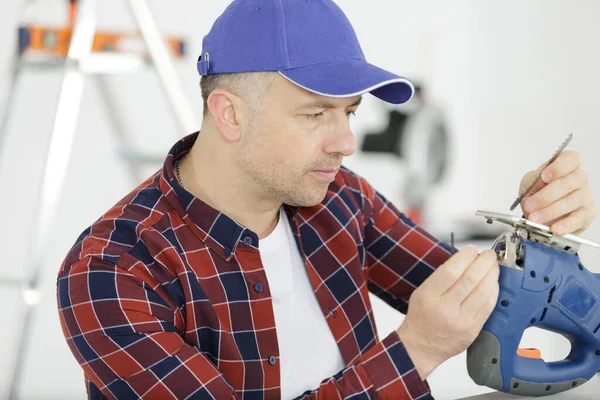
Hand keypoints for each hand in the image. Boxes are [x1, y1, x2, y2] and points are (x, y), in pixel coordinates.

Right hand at [396, 246, 498, 379]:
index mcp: (429, 296)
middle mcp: (446, 308)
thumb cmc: (422, 316)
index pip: (451, 271)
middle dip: (484, 262)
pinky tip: (493, 283)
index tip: (472, 249)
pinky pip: (489, 306)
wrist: (422, 345)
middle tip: (489, 254)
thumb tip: (466, 260)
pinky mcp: (474, 329)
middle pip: (471, 279)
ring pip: (484, 292)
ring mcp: (462, 320)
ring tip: (493, 266)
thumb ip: (442, 276)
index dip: (465, 257)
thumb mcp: (422, 291)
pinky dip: (493, 291)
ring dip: (492, 275)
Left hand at [520, 151, 594, 235]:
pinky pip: (578, 219)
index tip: (544, 176)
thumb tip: (538, 183)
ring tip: (535, 218)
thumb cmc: (537, 193)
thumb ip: (533, 180)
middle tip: (531, 205)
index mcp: (566, 166)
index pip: (571, 159)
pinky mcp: (587, 214)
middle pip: (569, 182)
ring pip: (571, 201)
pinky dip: (565, 225)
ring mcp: (585, 196)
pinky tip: (555, 228)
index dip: (559, 167)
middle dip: (546, 195)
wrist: (541, 213)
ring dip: (550, 211)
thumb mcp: (529, 183)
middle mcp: (579, 179)